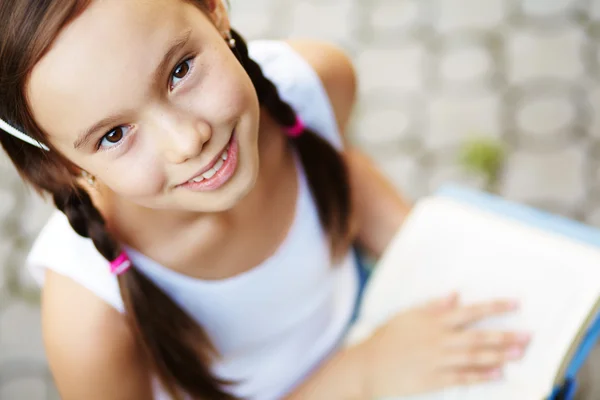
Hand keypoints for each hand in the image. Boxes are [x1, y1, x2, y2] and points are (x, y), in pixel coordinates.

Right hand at [355, 293, 530, 397]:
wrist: (368, 366)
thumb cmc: (386, 338)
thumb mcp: (407, 315)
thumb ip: (433, 306)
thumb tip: (455, 295)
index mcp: (432, 322)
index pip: (469, 311)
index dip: (494, 307)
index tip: (515, 303)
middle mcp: (438, 340)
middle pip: (477, 337)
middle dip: (505, 336)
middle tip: (528, 336)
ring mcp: (437, 361)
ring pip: (474, 357)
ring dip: (498, 355)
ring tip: (518, 354)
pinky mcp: (433, 380)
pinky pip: (462, 378)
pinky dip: (481, 376)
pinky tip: (497, 375)